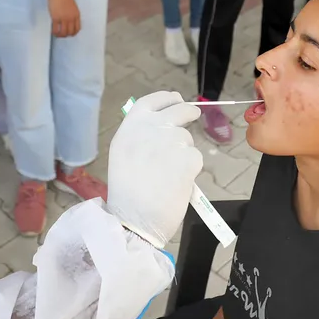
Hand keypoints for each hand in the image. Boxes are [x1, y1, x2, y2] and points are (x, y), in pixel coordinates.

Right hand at [47, 0, 80, 36]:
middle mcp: (71, 18)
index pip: (77, 28)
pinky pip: (55, 29)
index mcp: (77, 14)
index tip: (69, 33)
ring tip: (56, 34)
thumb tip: (69, 21)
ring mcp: (64, 19)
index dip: (73, 33)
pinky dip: (54, 32)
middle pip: (70, 32)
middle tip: (61, 34)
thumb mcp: (72, 6)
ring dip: (60, 35)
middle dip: (66, 35)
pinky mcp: (56, 18)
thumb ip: (72, 14)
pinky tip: (52, 31)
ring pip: (63, 33)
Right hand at [106, 92, 202, 248]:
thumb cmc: (126, 192)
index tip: (175, 100)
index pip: (153, 101)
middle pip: (179, 109)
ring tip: (168, 174)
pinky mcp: (189, 157)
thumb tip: (163, 124)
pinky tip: (176, 183)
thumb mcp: (124, 153)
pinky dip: (190, 170)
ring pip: (187, 140)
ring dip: (184, 153)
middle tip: (192, 116)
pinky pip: (195, 158)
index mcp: (131, 126)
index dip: (167, 99)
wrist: (135, 219)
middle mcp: (151, 127)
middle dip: (188, 112)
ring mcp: (172, 141)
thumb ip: (140, 135)